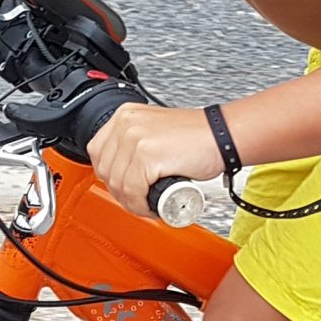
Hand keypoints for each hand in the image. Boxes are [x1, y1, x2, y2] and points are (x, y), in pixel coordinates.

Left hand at [86, 104, 222, 216]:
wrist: (223, 136)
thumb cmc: (197, 137)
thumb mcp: (154, 131)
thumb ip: (134, 145)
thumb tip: (119, 172)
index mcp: (124, 115)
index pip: (97, 152)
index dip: (109, 175)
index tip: (123, 186)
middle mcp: (126, 123)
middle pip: (106, 171)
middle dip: (121, 193)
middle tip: (140, 199)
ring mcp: (135, 138)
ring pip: (118, 185)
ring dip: (132, 203)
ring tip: (150, 203)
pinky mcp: (147, 155)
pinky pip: (133, 191)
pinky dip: (142, 205)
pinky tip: (154, 204)